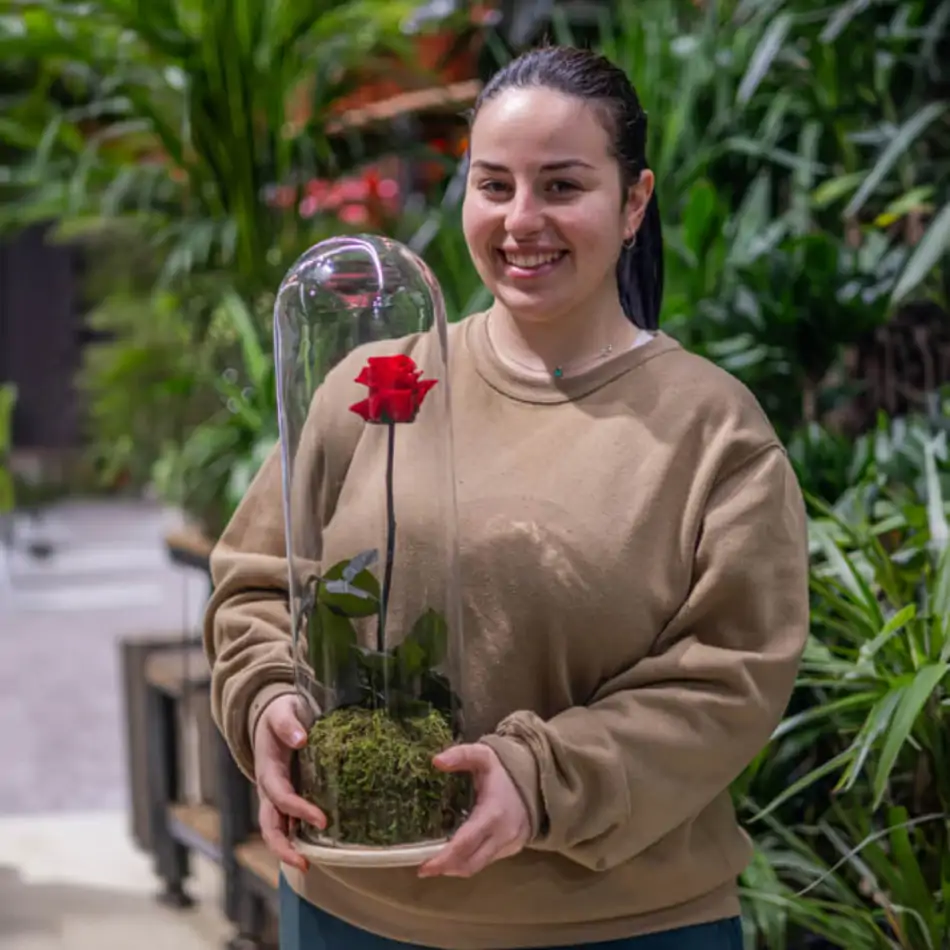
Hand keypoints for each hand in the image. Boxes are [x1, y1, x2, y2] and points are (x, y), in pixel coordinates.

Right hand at [253, 694, 325, 871]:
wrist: (273, 716)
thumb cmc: (279, 714)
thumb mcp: (282, 711)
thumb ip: (288, 724)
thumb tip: (301, 739)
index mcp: (268, 770)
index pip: (280, 797)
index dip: (298, 810)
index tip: (322, 820)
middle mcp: (269, 788)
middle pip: (269, 825)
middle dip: (283, 848)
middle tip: (305, 864)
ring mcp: (276, 795)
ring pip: (276, 829)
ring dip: (289, 848)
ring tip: (309, 865)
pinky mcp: (287, 796)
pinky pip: (289, 821)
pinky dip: (298, 836)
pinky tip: (318, 847)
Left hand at [418, 743, 530, 878]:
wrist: (538, 781)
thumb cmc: (506, 769)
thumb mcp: (484, 755)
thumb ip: (461, 755)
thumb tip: (436, 761)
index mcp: (493, 813)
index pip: (465, 844)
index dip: (443, 859)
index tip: (422, 867)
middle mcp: (503, 835)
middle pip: (470, 864)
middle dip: (445, 869)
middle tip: (422, 867)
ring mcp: (509, 845)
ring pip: (477, 866)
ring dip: (455, 868)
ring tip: (434, 862)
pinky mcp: (511, 850)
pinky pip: (485, 861)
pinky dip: (468, 861)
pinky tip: (455, 854)